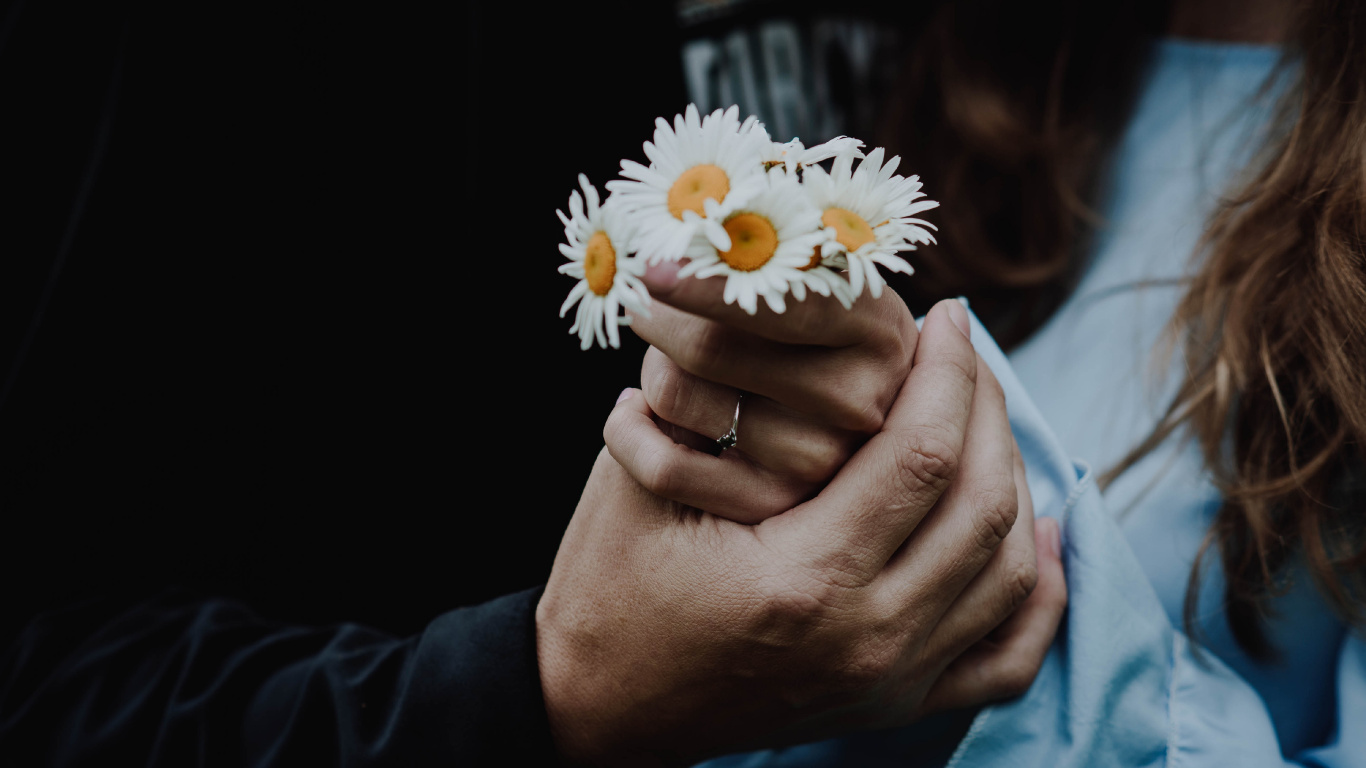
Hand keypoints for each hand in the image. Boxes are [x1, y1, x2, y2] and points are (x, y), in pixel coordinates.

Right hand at [537, 301, 1067, 766]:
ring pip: (1008, 568)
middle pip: (982, 504)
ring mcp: (889, 682)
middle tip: (966, 355)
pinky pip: (1007, 654)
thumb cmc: (610, 583)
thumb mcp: (645, 481)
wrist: (598, 702)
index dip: (948, 371)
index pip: (922, 453)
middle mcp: (866, 640)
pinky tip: (1041, 534)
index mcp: (803, 581)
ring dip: (1014, 478)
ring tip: (985, 417)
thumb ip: (725, 405)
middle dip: (988, 408)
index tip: (947, 317)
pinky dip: (1039, 590)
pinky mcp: (894, 704)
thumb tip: (810, 319)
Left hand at [623, 261, 918, 521]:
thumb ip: (757, 259)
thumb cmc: (801, 316)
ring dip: (652, 368)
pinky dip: (628, 429)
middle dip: (658, 316)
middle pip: (708, 348)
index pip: (783, 303)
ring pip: (675, 394)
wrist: (830, 405)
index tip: (650, 266)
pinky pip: (662, 465)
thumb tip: (672, 251)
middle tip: (645, 301)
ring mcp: (821, 462)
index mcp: (877, 327)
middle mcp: (861, 400)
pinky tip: (636, 411)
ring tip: (668, 360)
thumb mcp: (807, 275)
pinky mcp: (772, 507)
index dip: (708, 282)